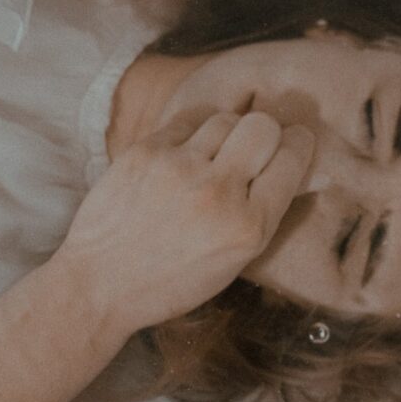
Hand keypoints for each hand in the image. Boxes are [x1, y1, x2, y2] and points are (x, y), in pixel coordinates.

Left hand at [59, 112, 314, 331]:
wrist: (101, 283)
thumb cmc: (172, 280)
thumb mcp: (235, 260)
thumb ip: (265, 212)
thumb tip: (299, 168)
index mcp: (249, 227)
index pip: (293, 158)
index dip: (298, 144)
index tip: (293, 141)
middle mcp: (218, 193)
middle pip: (263, 126)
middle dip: (265, 131)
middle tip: (252, 145)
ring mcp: (180, 169)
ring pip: (225, 118)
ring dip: (226, 132)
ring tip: (213, 154)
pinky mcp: (146, 152)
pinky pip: (187, 121)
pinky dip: (191, 134)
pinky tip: (183, 155)